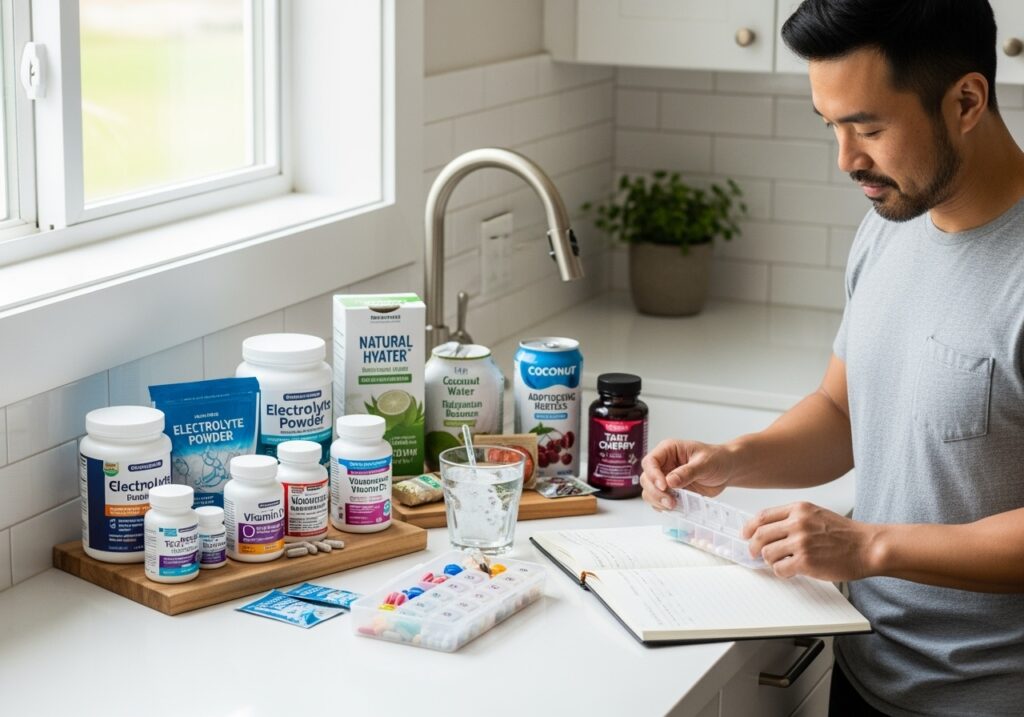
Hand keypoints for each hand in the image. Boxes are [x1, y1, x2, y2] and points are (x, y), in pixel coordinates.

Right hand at [640, 439, 733, 510]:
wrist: (727, 470)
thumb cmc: (717, 459)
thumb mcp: (705, 463)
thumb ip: (688, 472)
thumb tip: (670, 481)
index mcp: (668, 450)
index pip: (651, 462)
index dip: (653, 475)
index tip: (664, 486)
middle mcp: (663, 464)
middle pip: (646, 479)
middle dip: (656, 492)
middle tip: (670, 501)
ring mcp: (665, 479)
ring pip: (650, 492)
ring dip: (658, 501)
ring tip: (674, 505)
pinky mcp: (671, 492)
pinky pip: (659, 501)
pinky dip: (664, 507)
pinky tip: (676, 507)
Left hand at [743, 502, 878, 581]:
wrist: (867, 546)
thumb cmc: (845, 534)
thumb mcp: (816, 514)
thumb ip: (793, 518)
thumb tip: (769, 528)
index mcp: (799, 509)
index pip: (762, 516)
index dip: (749, 528)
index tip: (746, 535)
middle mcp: (797, 523)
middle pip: (760, 535)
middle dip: (754, 547)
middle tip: (755, 554)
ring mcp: (801, 542)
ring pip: (768, 553)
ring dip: (771, 561)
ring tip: (781, 563)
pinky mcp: (805, 561)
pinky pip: (780, 568)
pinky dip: (781, 572)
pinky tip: (790, 571)